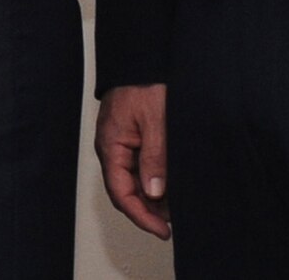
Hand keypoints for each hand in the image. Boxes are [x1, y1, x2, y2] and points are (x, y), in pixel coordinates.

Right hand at [95, 84, 171, 238]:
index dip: (142, 216)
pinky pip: (140, 166)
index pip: (121, 194)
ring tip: (178, 203)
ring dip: (154, 195)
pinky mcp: (131, 138)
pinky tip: (171, 182)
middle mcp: (112, 149)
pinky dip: (155, 178)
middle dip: (150, 209)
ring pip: (134, 180)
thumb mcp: (155, 121)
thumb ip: (155, 157)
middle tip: (175, 220)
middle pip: (127, 191)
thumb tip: (154, 193)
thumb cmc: (144, 82)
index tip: (162, 230)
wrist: (140, 57)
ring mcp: (121, 144)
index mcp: (111, 147)